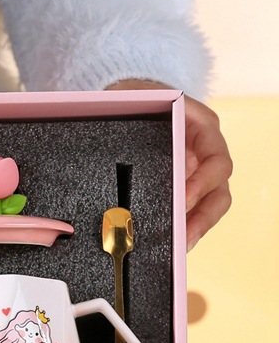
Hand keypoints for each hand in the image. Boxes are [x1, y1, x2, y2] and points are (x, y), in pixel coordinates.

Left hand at [106, 80, 231, 250]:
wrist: (132, 95)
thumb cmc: (136, 97)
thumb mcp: (138, 101)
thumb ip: (137, 123)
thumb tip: (123, 160)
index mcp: (202, 128)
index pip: (216, 162)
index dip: (201, 184)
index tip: (182, 200)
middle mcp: (206, 153)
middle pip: (219, 192)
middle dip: (202, 218)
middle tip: (182, 238)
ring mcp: (198, 171)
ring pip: (209, 206)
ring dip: (195, 228)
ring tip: (177, 247)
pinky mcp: (184, 185)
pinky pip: (191, 210)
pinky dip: (183, 227)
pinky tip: (167, 243)